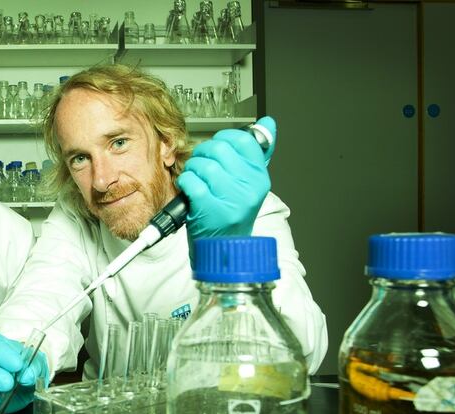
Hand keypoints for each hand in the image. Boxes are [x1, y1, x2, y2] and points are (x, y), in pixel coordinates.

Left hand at [177, 116, 276, 241]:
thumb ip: (257, 154)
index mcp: (260, 176)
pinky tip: (189, 189)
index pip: (243, 140)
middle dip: (203, 154)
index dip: (224, 138)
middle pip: (219, 148)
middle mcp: (250, 187)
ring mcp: (232, 199)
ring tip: (195, 180)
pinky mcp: (211, 209)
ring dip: (192, 169)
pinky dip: (185, 182)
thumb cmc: (232, 214)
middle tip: (201, 166)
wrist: (224, 250)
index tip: (217, 148)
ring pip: (204, 164)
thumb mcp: (250, 184)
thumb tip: (268, 122)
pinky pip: (192, 181)